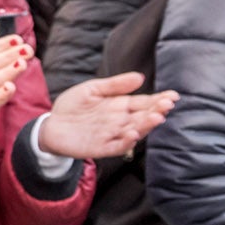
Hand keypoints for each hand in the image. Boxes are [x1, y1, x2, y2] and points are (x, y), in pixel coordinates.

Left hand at [38, 72, 178, 159]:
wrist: (51, 125)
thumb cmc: (73, 106)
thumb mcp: (92, 89)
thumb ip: (115, 85)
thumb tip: (139, 77)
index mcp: (121, 106)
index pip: (144, 103)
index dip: (159, 100)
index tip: (173, 95)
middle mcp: (121, 121)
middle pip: (143, 117)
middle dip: (156, 111)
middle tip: (167, 105)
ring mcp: (113, 135)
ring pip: (135, 131)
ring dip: (146, 125)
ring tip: (156, 117)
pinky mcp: (102, 147)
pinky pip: (118, 146)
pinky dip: (127, 141)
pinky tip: (133, 133)